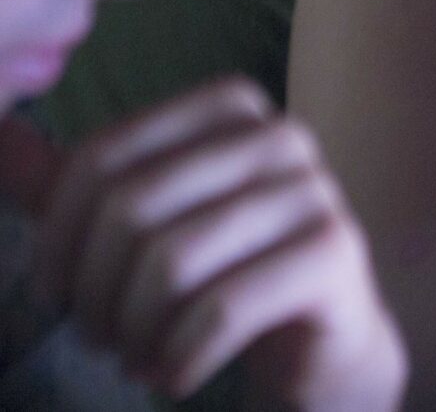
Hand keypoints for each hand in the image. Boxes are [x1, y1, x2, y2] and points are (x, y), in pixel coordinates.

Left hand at [1, 83, 405, 411]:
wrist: (320, 332)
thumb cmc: (218, 270)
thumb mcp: (138, 222)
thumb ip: (70, 182)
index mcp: (229, 107)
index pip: (100, 158)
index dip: (55, 238)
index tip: (56, 294)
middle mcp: (280, 135)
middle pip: (131, 209)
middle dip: (93, 293)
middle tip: (97, 337)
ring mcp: (315, 191)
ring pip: (172, 262)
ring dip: (133, 331)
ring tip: (133, 357)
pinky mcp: (334, 253)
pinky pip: (221, 309)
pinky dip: (177, 358)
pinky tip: (173, 375)